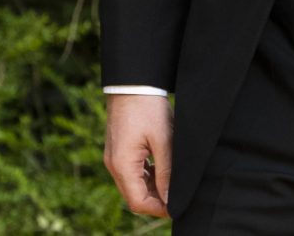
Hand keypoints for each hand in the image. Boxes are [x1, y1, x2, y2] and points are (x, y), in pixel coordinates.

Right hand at [103, 93, 172, 216]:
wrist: (132, 84)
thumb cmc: (148, 109)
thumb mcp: (163, 140)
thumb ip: (166, 171)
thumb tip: (170, 197)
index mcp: (122, 165)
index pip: (137, 202)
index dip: (158, 209)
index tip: (177, 206)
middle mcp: (114, 165)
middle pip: (134, 196)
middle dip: (156, 200)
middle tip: (179, 196)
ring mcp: (115, 159)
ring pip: (134, 185)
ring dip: (153, 188)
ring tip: (174, 183)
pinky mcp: (119, 151)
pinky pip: (133, 172)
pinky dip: (147, 176)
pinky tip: (163, 170)